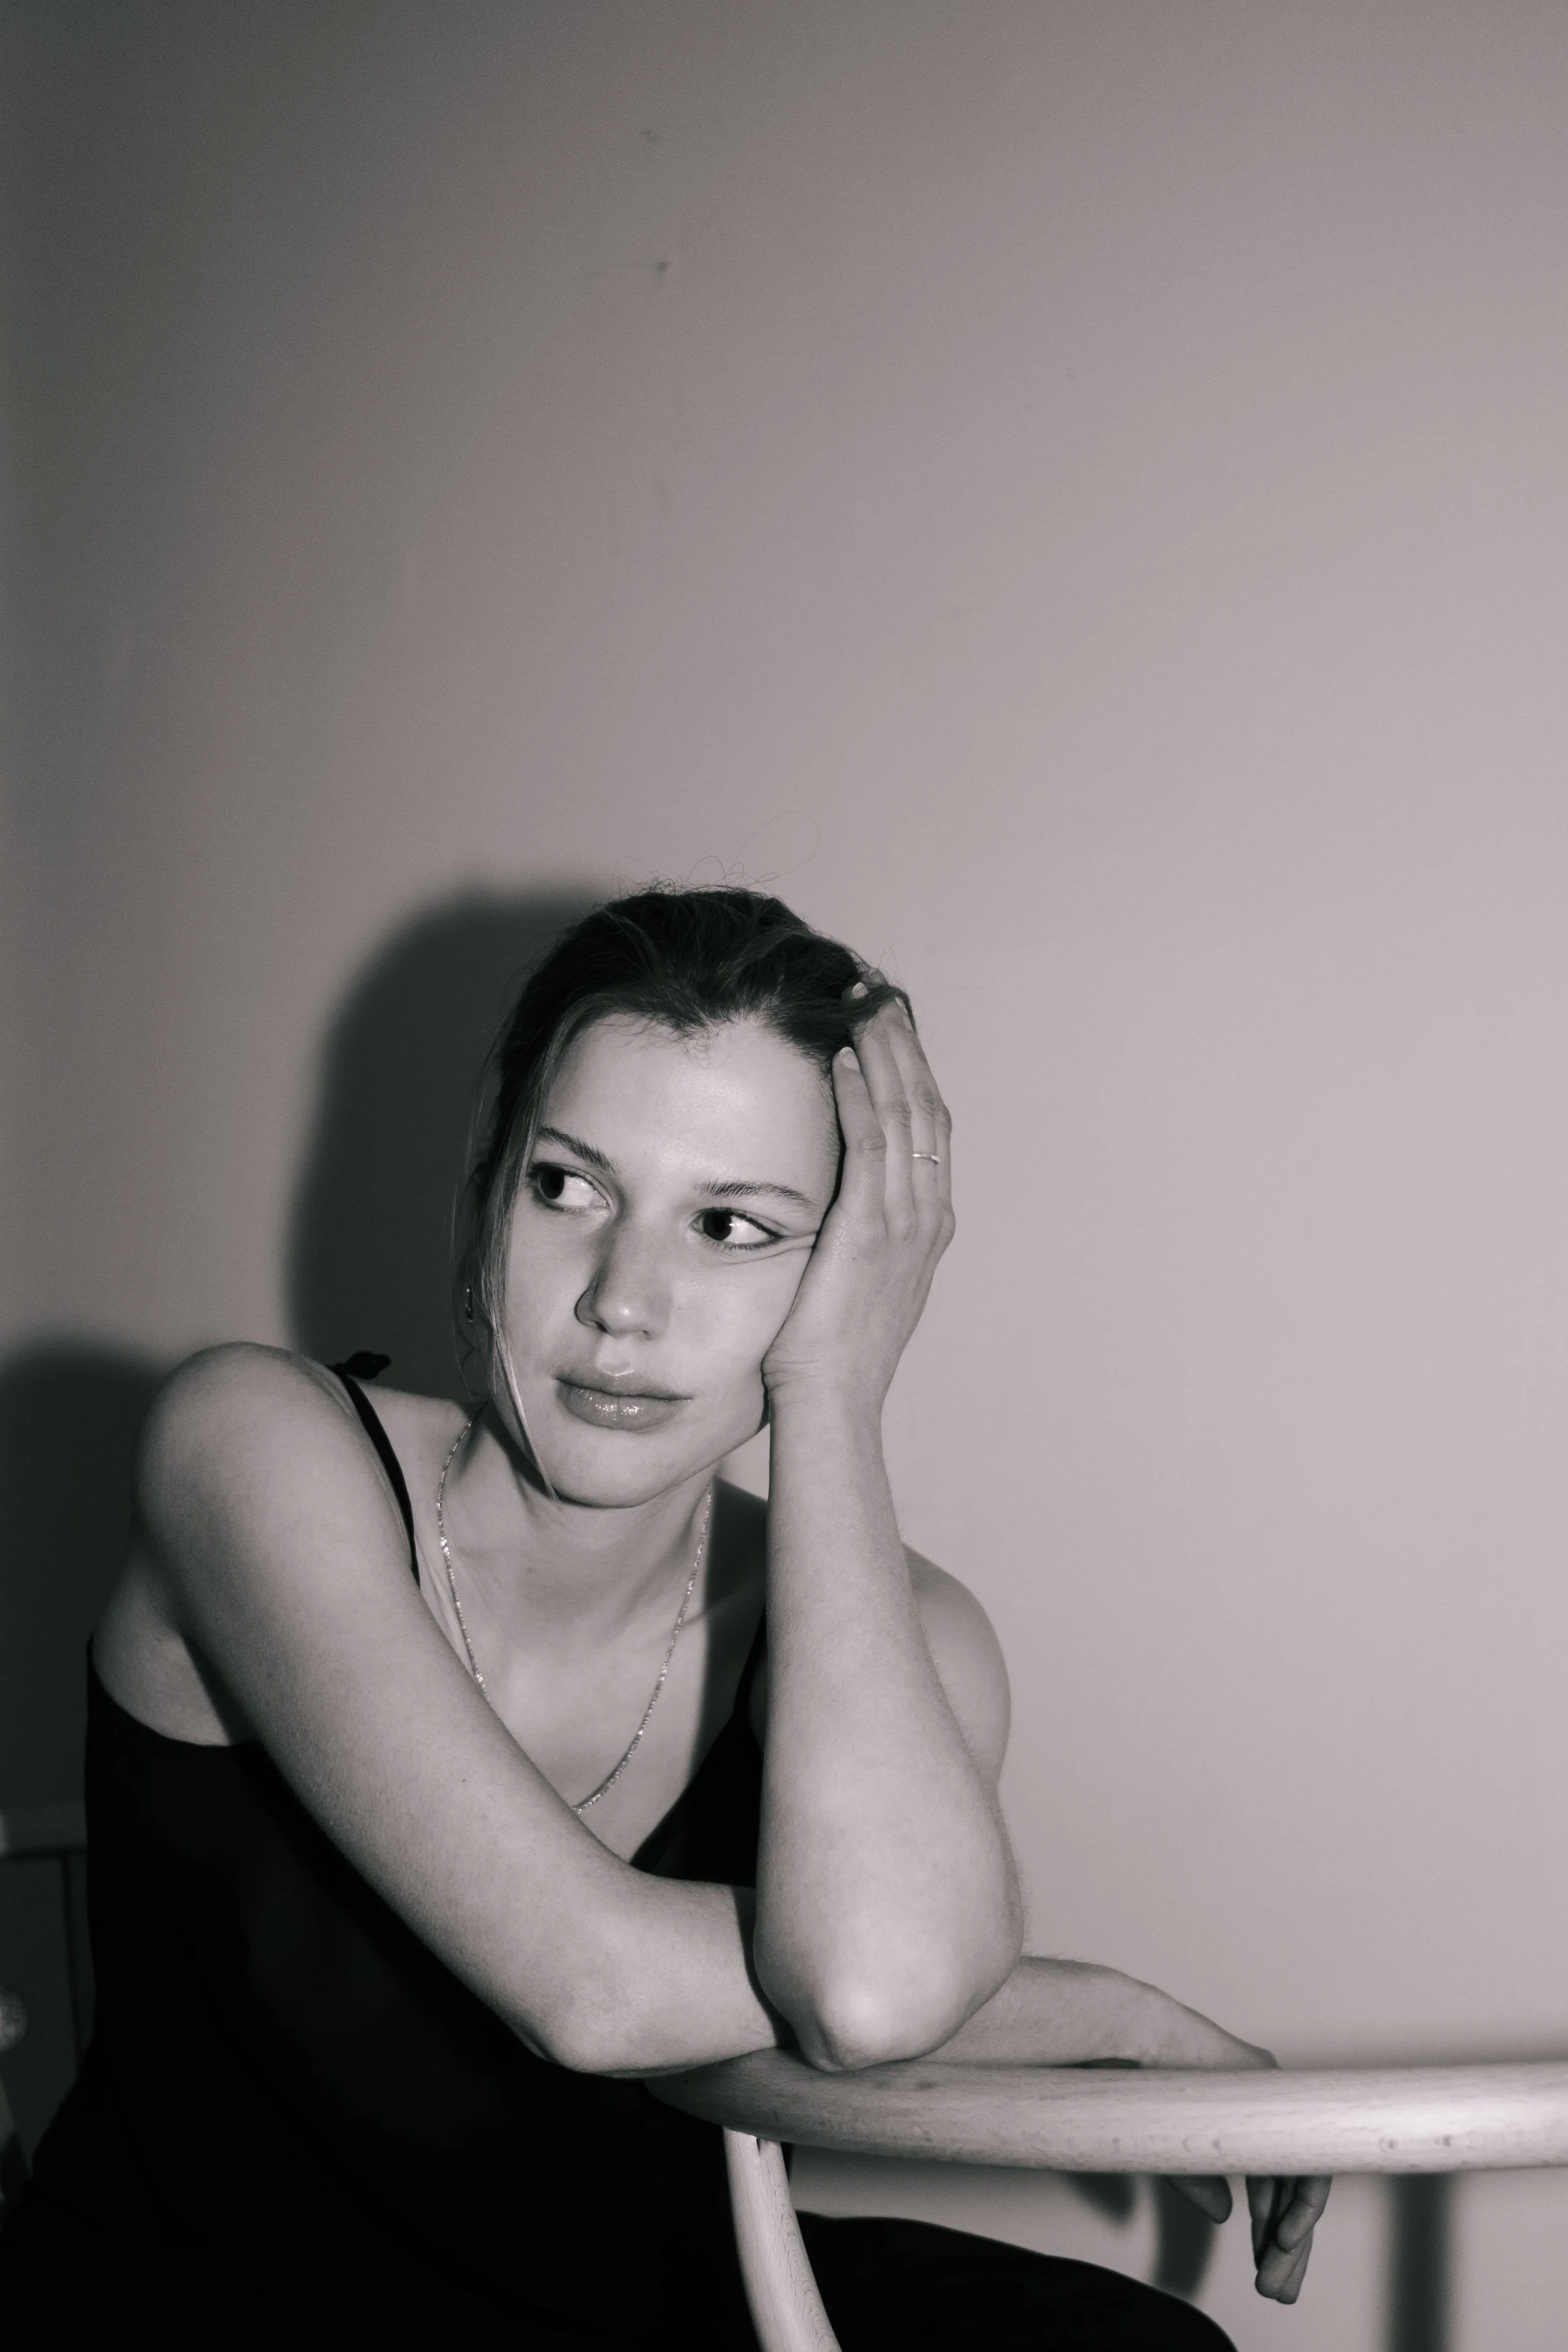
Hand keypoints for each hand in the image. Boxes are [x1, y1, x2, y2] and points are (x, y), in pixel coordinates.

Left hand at [762, 997, 953, 1412]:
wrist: (832, 1401)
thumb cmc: (828, 1350)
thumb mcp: (855, 1277)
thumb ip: (857, 1231)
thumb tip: (830, 1199)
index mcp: (928, 1224)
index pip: (928, 1127)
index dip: (910, 1071)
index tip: (886, 1026)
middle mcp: (928, 1216)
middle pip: (926, 1107)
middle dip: (903, 1045)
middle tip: (877, 994)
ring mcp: (906, 1222)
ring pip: (905, 1114)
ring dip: (884, 1053)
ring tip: (862, 1005)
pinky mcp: (871, 1229)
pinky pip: (872, 1146)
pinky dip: (860, 1096)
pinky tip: (843, 1058)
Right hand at [1148, 2002, 1331, 2301]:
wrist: (1134, 2042)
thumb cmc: (1141, 2084)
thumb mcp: (1175, 2153)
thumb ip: (1202, 2181)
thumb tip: (1225, 2215)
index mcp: (1240, 2123)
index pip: (1271, 2187)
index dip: (1270, 2232)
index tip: (1264, 2270)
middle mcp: (1264, 2112)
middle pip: (1289, 2190)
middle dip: (1283, 2247)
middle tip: (1277, 2289)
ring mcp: (1275, 2101)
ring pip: (1302, 2183)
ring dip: (1291, 2237)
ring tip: (1276, 2278)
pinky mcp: (1281, 2094)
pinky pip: (1309, 2161)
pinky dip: (1302, 2204)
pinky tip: (1283, 2239)